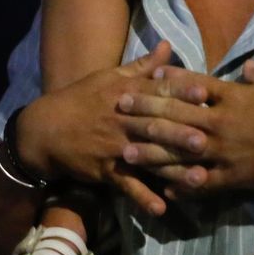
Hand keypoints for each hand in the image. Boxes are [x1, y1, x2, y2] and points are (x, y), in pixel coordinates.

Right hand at [14, 42, 194, 215]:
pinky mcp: (106, 170)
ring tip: (199, 179)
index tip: (205, 93)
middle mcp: (123, 120)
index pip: (157, 91)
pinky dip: (142, 198)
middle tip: (206, 140)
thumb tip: (168, 45)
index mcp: (127, 94)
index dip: (181, 91)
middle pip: (156, 126)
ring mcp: (115, 147)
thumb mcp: (111, 77)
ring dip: (173, 170)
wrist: (46, 129)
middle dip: (181, 134)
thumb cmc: (83, 99)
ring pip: (148, 159)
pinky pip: (127, 185)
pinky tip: (161, 209)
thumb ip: (143, 65)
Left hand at [116, 61, 253, 195]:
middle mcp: (221, 123)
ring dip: (152, 152)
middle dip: (146, 112)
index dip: (171, 80)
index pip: (194, 85)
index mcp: (233, 97)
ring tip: (126, 151)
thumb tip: (247, 66)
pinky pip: (202, 183)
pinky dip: (182, 185)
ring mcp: (224, 153)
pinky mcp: (233, 178)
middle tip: (120, 108)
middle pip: (176, 116)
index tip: (150, 76)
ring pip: (180, 152)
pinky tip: (163, 187)